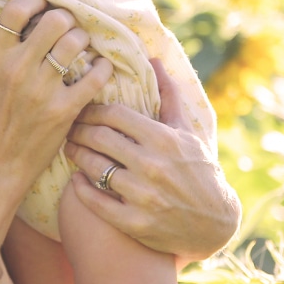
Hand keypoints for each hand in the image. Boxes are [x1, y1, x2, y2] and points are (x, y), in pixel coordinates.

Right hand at [0, 0, 112, 197]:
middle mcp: (18, 70)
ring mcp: (43, 91)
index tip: (40, 6)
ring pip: (75, 44)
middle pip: (55, 21)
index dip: (34, 0)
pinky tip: (98, 65)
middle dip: (64, 18)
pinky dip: (101, 67)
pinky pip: (93, 77)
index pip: (17, 9)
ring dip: (82, 39)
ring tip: (79, 44)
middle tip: (65, 26)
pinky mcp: (64, 110)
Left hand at [64, 59, 239, 262]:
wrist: (214, 223)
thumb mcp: (188, 132)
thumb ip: (168, 95)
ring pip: (94, 168)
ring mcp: (143, 196)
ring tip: (69, 149)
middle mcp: (152, 166)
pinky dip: (81, 189)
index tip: (83, 110)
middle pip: (99, 138)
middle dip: (78, 130)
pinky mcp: (136, 223)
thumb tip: (154, 60)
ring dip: (76, 155)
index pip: (115, 114)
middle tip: (68, 128)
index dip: (92, 110)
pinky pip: (96, 202)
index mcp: (164, 139)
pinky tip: (76, 180)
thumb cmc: (200, 170)